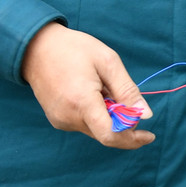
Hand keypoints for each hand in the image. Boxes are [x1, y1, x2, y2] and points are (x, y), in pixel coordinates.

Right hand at [19, 22, 153, 149]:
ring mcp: (60, 120)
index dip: (132, 139)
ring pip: (96, 129)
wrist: (36, 47)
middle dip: (123, 122)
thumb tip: (146, 115)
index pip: (110, 135)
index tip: (149, 135)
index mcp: (82, 102)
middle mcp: (68, 117)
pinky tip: (90, 92)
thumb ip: (127, 91)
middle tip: (121, 94)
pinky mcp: (57, 120)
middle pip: (106, 133)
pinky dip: (96, 114)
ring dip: (108, 116)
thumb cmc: (74, 49)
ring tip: (100, 87)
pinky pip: (85, 124)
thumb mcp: (108, 62)